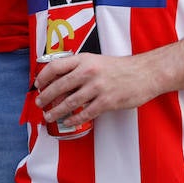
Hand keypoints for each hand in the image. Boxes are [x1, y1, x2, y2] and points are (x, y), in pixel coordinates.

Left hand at [35, 53, 164, 126]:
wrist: (146, 73)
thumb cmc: (121, 68)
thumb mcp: (97, 60)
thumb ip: (80, 68)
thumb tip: (61, 81)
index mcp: (84, 60)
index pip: (55, 67)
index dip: (42, 77)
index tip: (37, 85)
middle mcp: (88, 72)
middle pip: (58, 86)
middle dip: (45, 97)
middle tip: (39, 104)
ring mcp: (97, 87)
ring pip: (69, 103)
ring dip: (56, 111)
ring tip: (49, 116)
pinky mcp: (106, 101)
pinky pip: (84, 114)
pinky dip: (73, 120)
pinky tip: (68, 122)